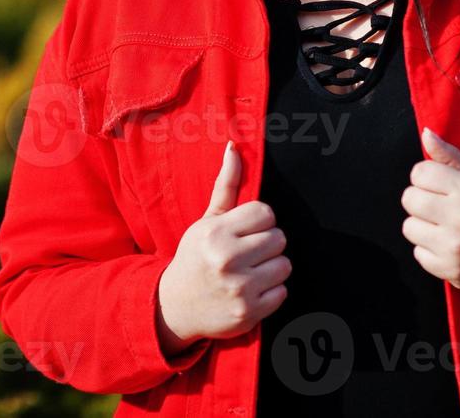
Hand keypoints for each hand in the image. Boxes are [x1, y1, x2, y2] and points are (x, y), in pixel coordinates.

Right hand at [156, 140, 290, 355]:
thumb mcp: (206, 220)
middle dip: (267, 244)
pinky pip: (282, 293)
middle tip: (248, 252)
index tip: (246, 231)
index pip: (265, 213)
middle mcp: (226, 259)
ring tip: (251, 271)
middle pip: (278, 238)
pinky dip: (271, 292)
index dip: (260, 221)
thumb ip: (226, 185)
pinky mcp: (248, 313)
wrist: (176, 306)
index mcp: (216, 232)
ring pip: (284, 265)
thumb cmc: (195, 256)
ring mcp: (238, 288)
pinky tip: (251, 290)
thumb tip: (235, 146)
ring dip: (272, 268)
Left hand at [400, 127, 459, 296]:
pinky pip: (419, 254)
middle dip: (421, 200)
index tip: (438, 186)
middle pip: (409, 199)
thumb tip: (426, 133)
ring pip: (410, 227)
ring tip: (445, 227)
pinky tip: (450, 246)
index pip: (419, 173)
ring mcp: (455, 247)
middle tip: (440, 207)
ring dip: (423, 226)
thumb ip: (450, 157)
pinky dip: (430, 251)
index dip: (426, 178)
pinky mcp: (452, 271)